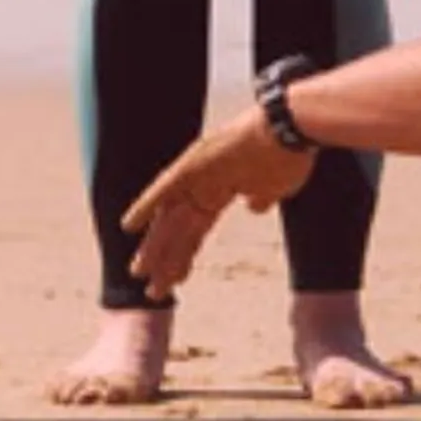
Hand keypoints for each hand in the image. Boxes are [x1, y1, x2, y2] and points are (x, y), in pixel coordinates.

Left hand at [123, 109, 316, 299]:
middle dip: (166, 261)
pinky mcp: (192, 164)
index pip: (198, 231)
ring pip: (169, 217)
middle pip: (179, 230)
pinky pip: (164, 188)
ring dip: (153, 245)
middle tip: (152, 290)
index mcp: (223, 193)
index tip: (178, 280)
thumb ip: (262, 198)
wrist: (292, 130)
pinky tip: (128, 226)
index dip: (186, 256)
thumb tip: (254, 206)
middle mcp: (205, 185)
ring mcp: (197, 174)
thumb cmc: (290, 156)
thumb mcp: (277, 187)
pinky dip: (145, 205)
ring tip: (139, 273)